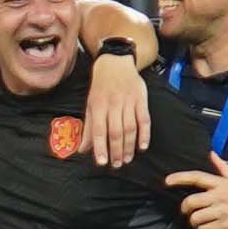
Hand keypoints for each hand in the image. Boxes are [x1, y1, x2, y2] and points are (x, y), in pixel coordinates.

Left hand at [80, 50, 148, 168]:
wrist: (116, 64)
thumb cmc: (100, 87)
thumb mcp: (90, 105)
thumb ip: (88, 127)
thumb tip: (83, 149)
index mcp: (97, 106)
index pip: (98, 130)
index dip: (100, 147)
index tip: (102, 162)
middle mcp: (113, 104)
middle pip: (116, 132)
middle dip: (116, 150)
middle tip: (116, 165)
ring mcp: (129, 102)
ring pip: (130, 128)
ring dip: (129, 146)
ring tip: (127, 159)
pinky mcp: (142, 99)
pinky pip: (144, 119)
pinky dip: (144, 134)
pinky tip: (142, 146)